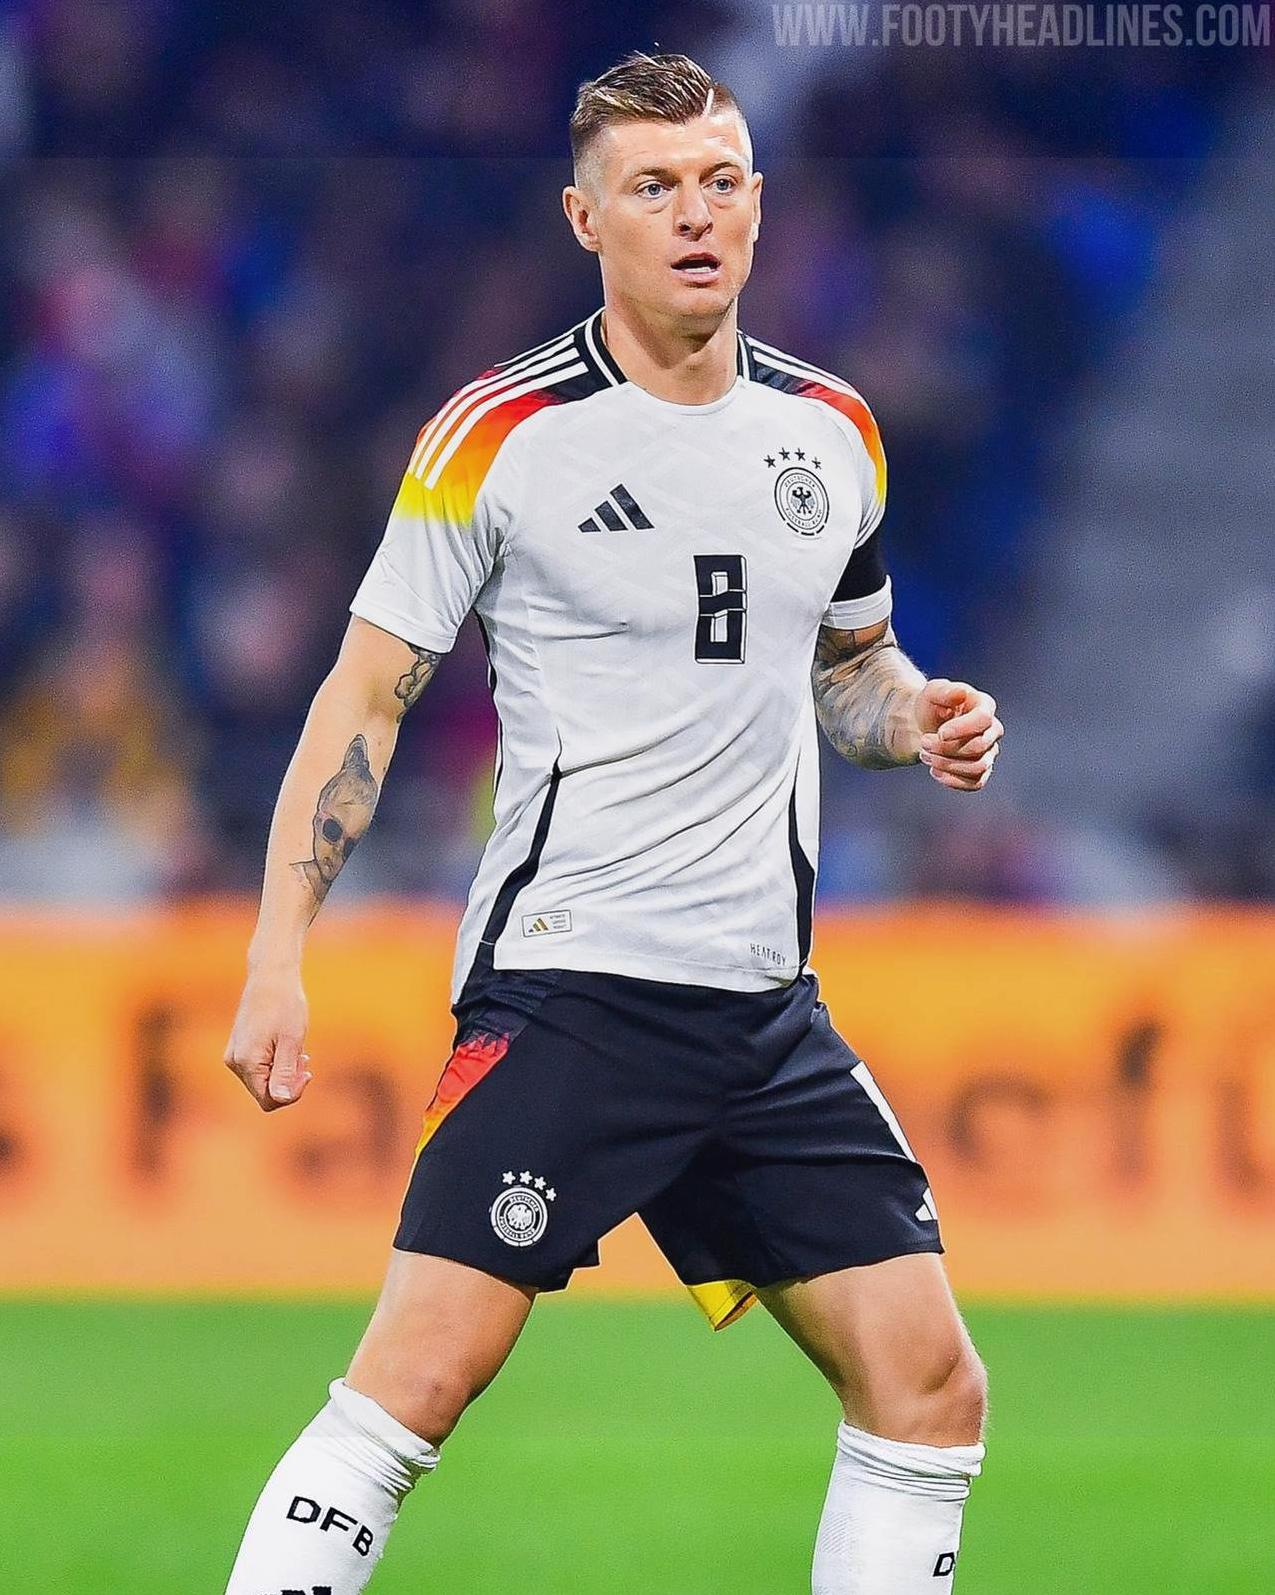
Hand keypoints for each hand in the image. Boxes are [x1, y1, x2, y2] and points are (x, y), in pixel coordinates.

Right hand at [223, 966, 312, 1110]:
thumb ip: (284, 1072)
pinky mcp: (239, 1048)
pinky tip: (285, 1045)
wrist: (271, 976)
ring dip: (283, 1071)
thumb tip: (281, 1099)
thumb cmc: (285, 1005)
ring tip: (296, 1048)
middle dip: (288, 1080)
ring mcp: (235, 1055)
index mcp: (246, 1062)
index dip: (291, 1093)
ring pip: (263, 1080)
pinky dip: (275, 1062)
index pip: (269, 1100)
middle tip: (303, 1057)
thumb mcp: (291, 1041)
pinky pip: (258, 1068)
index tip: (307, 1071)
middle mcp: (235, 1062)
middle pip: (265, 1092)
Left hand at [913, 679, 1002, 791]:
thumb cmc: (931, 706)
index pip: (983, 719)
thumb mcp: (932, 692)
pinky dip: (953, 780)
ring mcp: (989, 752)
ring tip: (925, 755)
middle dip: (946, 748)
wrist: (922, 725)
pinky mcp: (981, 771)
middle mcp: (992, 729)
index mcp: (984, 705)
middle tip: (923, 742)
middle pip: (978, 746)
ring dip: (946, 764)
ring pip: (977, 767)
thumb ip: (944, 691)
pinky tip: (934, 771)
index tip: (939, 732)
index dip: (962, 728)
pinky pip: (975, 783)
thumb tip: (961, 692)